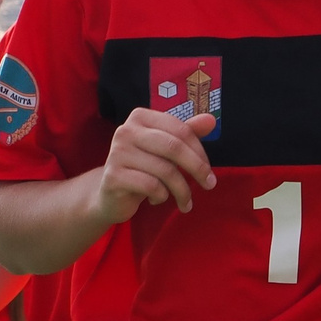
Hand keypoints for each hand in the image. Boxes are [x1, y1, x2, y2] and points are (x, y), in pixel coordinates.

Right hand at [93, 108, 215, 222]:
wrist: (110, 194)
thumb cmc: (143, 168)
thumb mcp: (166, 150)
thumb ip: (187, 134)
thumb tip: (211, 120)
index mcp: (140, 117)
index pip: (180, 130)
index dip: (200, 151)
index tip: (209, 171)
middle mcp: (126, 130)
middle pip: (174, 147)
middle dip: (197, 169)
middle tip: (210, 185)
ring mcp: (117, 153)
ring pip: (165, 171)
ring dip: (182, 191)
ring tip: (185, 202)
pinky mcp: (113, 176)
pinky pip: (151, 186)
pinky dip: (162, 196)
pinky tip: (156, 199)